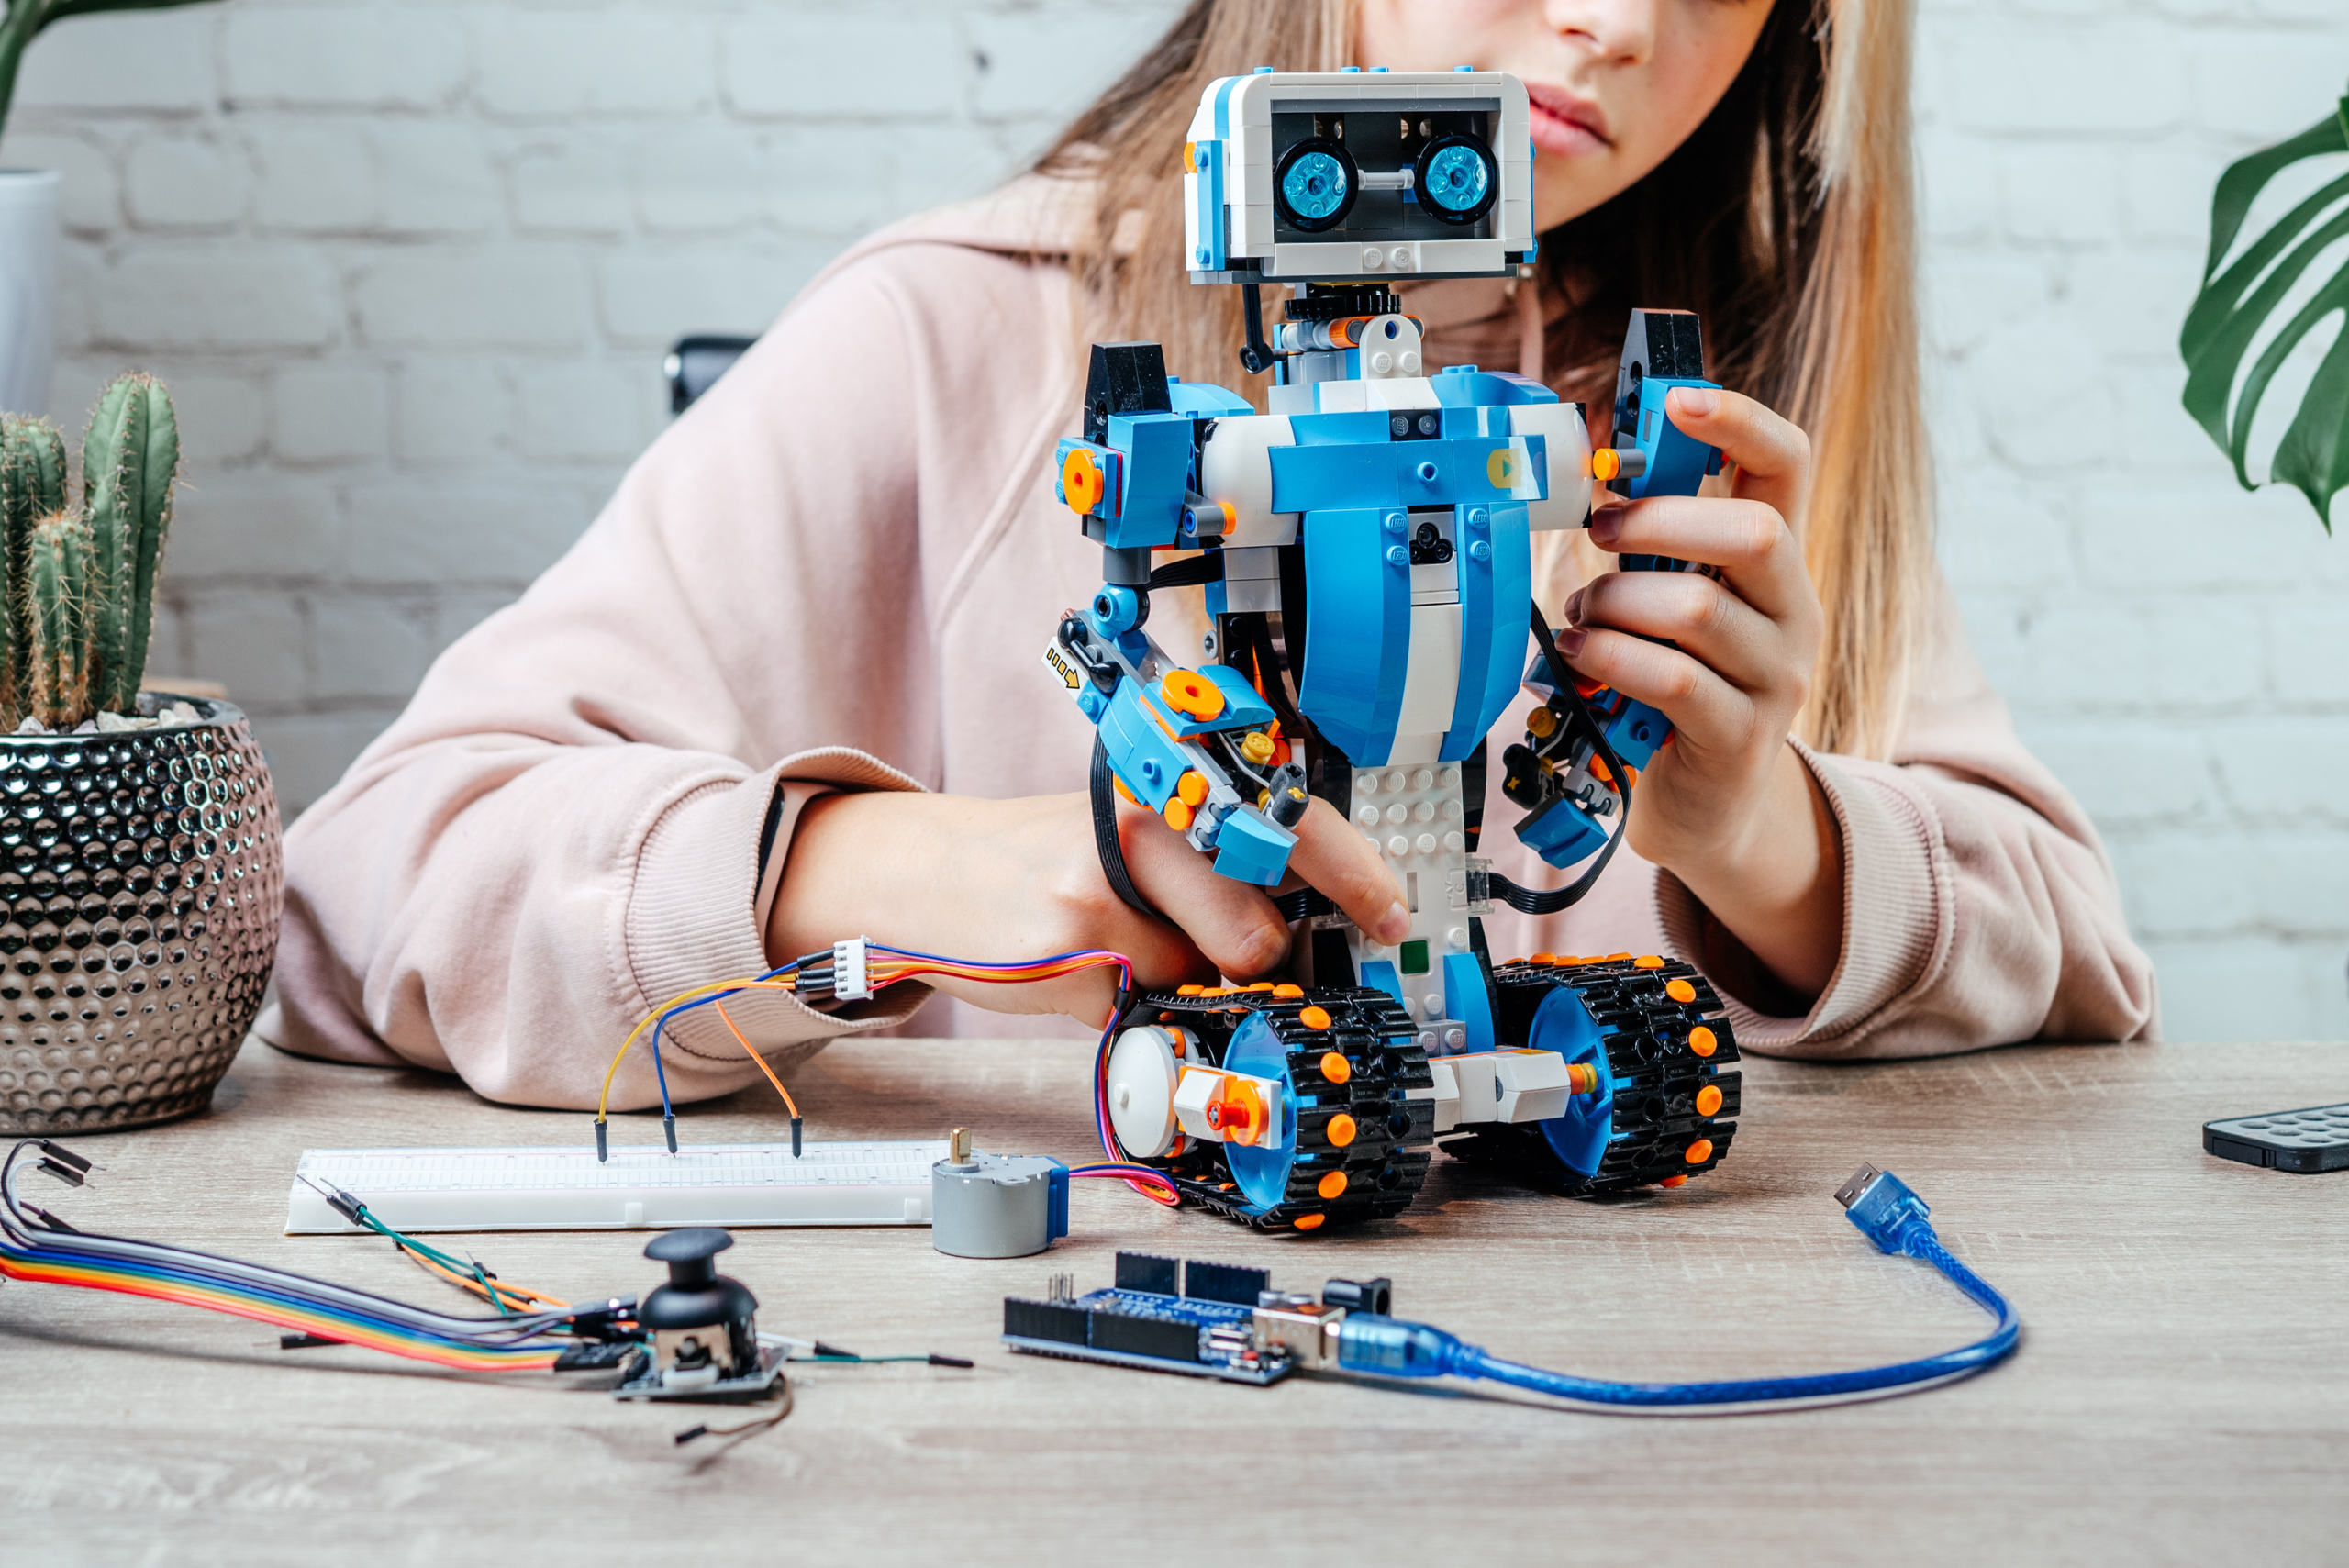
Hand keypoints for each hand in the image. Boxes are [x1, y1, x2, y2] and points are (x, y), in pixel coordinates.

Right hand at [770, 790, 1411, 1025]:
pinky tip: (1082, 965)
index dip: (1356, 877)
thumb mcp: (1137, 828)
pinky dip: (1127, 1005)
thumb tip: (1315, 931)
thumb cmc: (1053, 856)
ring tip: (1126, 945)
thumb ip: (1216, 862)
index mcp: (1174, 779)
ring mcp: (1105, 888)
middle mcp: (1147, 819)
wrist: (930, 872)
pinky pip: (1145, 1008)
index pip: (1293, 822)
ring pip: (1206, 977)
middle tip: (1199, 941)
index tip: (1388, 917)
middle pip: (1258, 933)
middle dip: (1246, 959)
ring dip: (1182, 982)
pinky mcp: (1071, 951)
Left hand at [1559, 386, 1843, 998]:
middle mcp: (1793, 612)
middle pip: (1755, 532)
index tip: (1678, 401)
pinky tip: (1580, 657)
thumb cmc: (1674, 688)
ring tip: (1586, 617)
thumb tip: (1593, 476)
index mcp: (1776, 564)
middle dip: (1661, 521)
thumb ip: (1651, 547)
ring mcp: (1776, 678)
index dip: (1740, 421)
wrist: (1707, 805)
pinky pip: (1672, 678)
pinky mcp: (1739, 736)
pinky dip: (1612, 658)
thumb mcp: (1669, 606)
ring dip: (1619, 603)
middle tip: (1602, 534)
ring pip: (1698, 609)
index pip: (1788, 465)